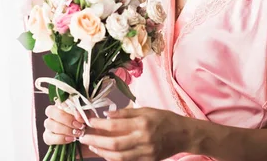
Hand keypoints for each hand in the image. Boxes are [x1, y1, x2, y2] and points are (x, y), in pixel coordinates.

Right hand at [42, 105, 85, 145]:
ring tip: (77, 133)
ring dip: (65, 129)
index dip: (68, 109)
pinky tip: (71, 139)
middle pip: (50, 111)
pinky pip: (48, 137)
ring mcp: (49, 125)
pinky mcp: (48, 137)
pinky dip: (60, 139)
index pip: (58, 101)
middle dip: (66, 119)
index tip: (80, 117)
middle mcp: (53, 113)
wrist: (88, 138)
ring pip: (49, 123)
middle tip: (79, 126)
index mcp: (61, 104)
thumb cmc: (86, 124)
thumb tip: (78, 116)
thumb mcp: (88, 116)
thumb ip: (84, 113)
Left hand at [79, 107, 193, 160]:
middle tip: (84, 137)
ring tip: (92, 146)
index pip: (116, 124)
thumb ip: (126, 112)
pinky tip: (106, 154)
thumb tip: (107, 114)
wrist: (183, 134)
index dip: (100, 124)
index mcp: (142, 123)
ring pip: (119, 156)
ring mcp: (146, 152)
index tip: (90, 121)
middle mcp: (144, 139)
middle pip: (114, 143)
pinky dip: (114, 158)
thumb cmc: (164, 119)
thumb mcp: (146, 110)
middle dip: (96, 141)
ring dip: (102, 152)